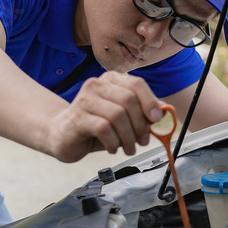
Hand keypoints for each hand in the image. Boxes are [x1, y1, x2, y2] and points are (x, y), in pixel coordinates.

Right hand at [46, 72, 164, 161]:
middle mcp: (97, 85)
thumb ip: (142, 113)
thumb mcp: (123, 118)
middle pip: (129, 100)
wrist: (61, 134)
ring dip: (128, 137)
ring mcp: (85, 99)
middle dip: (140, 124)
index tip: (156, 119)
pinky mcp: (77, 117)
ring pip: (117, 115)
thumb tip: (165, 114)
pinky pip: (104, 128)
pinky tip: (112, 147)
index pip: (137, 84)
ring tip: (128, 147)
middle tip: (142, 140)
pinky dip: (113, 142)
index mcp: (111, 80)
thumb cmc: (94, 125)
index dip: (150, 101)